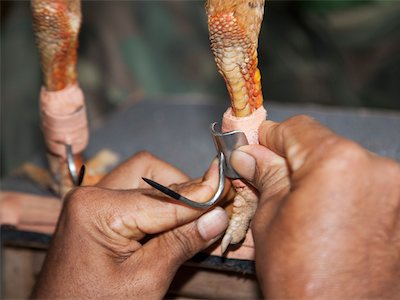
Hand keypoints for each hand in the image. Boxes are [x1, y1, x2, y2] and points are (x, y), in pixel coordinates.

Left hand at [33, 152, 229, 297]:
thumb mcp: (145, 280)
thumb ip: (182, 242)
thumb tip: (217, 216)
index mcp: (96, 209)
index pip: (165, 199)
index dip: (202, 197)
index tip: (229, 191)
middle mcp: (90, 195)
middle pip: (154, 175)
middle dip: (188, 192)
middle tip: (216, 208)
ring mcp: (90, 201)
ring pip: (145, 178)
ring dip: (173, 196)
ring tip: (194, 220)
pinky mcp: (95, 211)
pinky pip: (133, 193)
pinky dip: (159, 205)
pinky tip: (175, 223)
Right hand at [231, 116, 399, 298]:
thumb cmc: (299, 279)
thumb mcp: (269, 221)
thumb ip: (267, 176)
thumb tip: (251, 154)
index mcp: (336, 162)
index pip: (299, 129)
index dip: (275, 136)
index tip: (264, 145)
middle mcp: (380, 170)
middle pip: (334, 150)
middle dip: (308, 163)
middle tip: (289, 186)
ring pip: (367, 172)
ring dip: (346, 183)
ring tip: (329, 217)